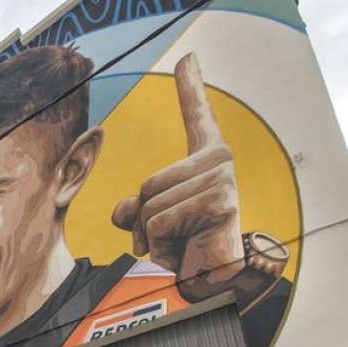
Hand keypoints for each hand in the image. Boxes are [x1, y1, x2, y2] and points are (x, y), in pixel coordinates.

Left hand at [111, 52, 244, 300]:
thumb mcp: (151, 224)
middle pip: (148, 183)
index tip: (188, 59)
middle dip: (144, 220)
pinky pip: (160, 221)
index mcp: (206, 161)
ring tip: (179, 247)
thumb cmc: (186, 254)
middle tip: (168, 239)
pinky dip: (161, 244)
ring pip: (150, 204)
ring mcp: (223, 180)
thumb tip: (124, 211)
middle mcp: (220, 162)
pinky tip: (185, 252)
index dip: (191, 87)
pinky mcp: (220, 202)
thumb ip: (133, 208)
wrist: (213, 285)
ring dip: (152, 236)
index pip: (197, 117)